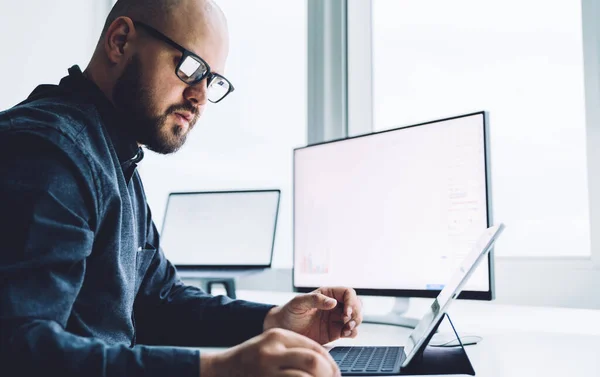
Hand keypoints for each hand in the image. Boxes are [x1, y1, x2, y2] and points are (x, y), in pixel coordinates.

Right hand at [201, 328, 340, 376]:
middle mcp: (272, 350)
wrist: (222, 369)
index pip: (314, 347)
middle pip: (312, 361)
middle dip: (329, 373)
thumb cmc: (251, 358)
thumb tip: (325, 361)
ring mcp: (266, 368)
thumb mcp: (272, 344)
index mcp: (278, 335)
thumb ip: (295, 348)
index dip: (330, 362)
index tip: (335, 373)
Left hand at [264, 287, 362, 344]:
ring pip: (355, 318)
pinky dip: (352, 332)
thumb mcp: (299, 303)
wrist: (283, 329)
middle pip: (356, 305)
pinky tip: (346, 334)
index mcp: (327, 294)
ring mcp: (335, 319)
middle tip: (347, 321)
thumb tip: (333, 302)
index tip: (346, 312)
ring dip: (356, 323)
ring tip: (347, 328)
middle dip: (356, 313)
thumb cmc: (289, 312)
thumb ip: (315, 299)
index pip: (348, 293)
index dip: (351, 301)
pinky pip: (350, 331)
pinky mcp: (335, 332)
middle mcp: (334, 305)